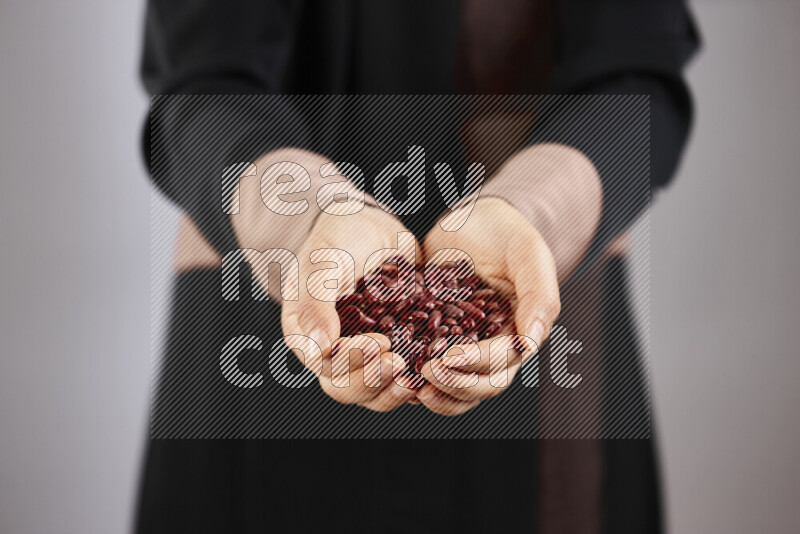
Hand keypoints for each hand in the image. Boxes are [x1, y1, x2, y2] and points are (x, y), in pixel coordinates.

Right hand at [280, 205, 421, 410]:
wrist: (368, 225)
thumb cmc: (336, 239)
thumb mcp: (322, 264)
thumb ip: (316, 303)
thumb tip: (319, 349)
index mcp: (307, 335)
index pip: (327, 365)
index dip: (352, 362)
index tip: (378, 343)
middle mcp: (333, 352)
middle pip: (348, 388)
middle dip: (373, 382)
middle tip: (398, 364)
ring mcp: (364, 354)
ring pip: (375, 390)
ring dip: (393, 389)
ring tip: (416, 379)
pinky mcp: (393, 349)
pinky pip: (402, 375)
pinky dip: (417, 378)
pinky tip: (435, 370)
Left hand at [416, 197, 560, 414]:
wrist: (472, 221)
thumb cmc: (506, 233)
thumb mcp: (528, 253)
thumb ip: (539, 294)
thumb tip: (531, 342)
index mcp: (520, 332)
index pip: (502, 361)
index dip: (477, 365)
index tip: (448, 359)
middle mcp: (495, 347)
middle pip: (481, 385)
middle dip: (455, 385)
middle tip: (425, 373)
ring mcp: (465, 347)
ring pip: (457, 387)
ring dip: (437, 393)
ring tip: (411, 386)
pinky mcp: (437, 340)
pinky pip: (429, 368)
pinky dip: (416, 379)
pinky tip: (396, 375)